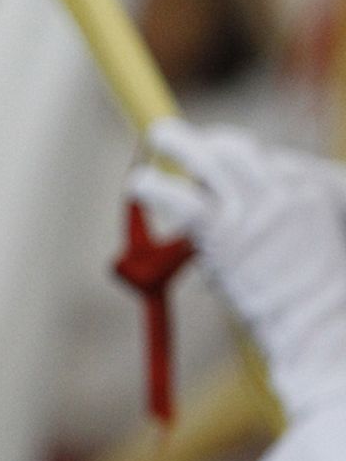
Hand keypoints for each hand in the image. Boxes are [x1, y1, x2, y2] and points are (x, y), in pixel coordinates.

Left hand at [127, 119, 345, 421]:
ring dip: (176, 142)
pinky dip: (154, 188)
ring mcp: (256, 208)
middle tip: (183, 141)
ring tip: (157, 135)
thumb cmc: (311, 295)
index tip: (217, 160)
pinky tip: (138, 184)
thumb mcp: (313, 243)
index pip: (268, 158)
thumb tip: (227, 213)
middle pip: (238, 149)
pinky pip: (183, 199)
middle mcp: (284, 190)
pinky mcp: (227, 232)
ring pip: (209, 159)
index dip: (237, 159)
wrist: (321, 324)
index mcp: (312, 188)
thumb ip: (279, 221)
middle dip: (209, 142)